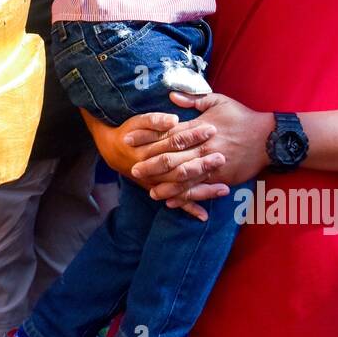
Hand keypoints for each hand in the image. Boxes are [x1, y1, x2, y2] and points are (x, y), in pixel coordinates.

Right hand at [80, 109, 224, 220]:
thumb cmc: (130, 132)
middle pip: (180, 167)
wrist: (113, 150)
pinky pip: (174, 200)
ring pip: (180, 188)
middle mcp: (152, 170)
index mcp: (148, 149)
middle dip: (202, 164)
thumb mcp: (138, 121)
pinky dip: (188, 208)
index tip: (211, 129)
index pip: (174, 141)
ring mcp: (155, 183)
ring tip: (224, 188)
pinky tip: (204, 216)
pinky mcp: (157, 190)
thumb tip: (174, 120)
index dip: (192, 135)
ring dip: (201, 189)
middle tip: (221, 158)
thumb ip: (155, 120)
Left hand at [135, 93, 272, 218]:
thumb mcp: (218, 101)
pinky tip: (172, 201)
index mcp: (199, 127)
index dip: (146, 136)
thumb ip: (193, 99)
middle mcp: (202, 147)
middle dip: (150, 164)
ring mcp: (212, 164)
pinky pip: (199, 189)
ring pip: (183, 177)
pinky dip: (185, 196)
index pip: (166, 132)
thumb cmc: (242, 117)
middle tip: (133, 168)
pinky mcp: (221, 177)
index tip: (129, 138)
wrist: (269, 138)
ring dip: (165, 185)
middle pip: (171, 157)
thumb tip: (171, 96)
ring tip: (149, 191)